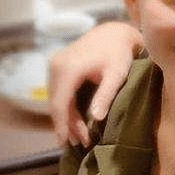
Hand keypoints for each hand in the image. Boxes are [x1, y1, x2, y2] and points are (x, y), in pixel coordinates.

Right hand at [49, 21, 142, 146]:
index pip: (60, 103)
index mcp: (68, 68)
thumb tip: (96, 118)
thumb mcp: (117, 74)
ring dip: (67, 117)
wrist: (114, 32)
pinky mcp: (58, 66)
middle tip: (81, 143)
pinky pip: (59, 91)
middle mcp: (56, 66)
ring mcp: (55, 64)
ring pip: (57, 98)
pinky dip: (67, 106)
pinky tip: (75, 119)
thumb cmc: (119, 53)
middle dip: (68, 125)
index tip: (66, 143)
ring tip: (80, 136)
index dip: (62, 125)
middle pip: (57, 103)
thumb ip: (106, 94)